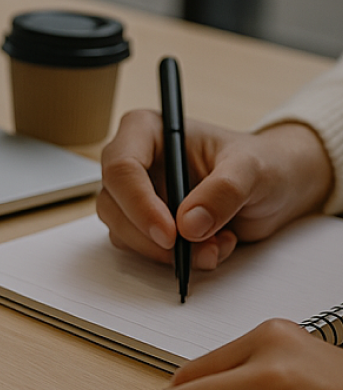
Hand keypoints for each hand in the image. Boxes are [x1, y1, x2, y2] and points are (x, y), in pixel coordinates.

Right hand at [97, 110, 331, 269]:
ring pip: (122, 231)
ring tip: (216, 246)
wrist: (277, 186)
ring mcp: (137, 193)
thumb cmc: (264, 163)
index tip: (170, 233)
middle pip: (113, 204)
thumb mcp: (252, 169)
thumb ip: (223, 191)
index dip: (138, 203)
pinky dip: (175, 259)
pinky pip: (142, 248)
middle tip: (193, 251)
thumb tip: (189, 226)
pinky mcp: (146, 221)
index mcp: (148, 131)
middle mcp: (135, 160)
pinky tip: (212, 247)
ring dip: (165, 252)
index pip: (121, 167)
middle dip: (151, 236)